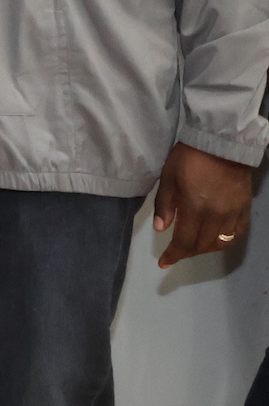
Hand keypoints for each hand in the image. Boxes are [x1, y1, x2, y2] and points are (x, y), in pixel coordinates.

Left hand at [155, 141, 255, 266]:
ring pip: (220, 242)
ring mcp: (234, 212)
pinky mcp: (245, 208)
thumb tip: (161, 229)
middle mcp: (217, 215)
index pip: (184, 241)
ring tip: (192, 247)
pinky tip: (214, 239)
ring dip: (204, 249)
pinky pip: (237, 233)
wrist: (222, 142)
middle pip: (202, 245)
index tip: (164, 263)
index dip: (173, 254)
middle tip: (175, 252)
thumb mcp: (168, 178)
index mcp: (196, 207)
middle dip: (186, 252)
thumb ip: (164, 205)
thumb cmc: (189, 157)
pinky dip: (225, 241)